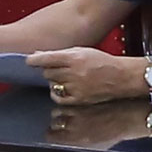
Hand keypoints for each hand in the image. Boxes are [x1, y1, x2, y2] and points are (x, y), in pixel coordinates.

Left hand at [27, 47, 146, 105]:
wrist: (122, 77)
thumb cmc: (103, 62)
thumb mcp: (83, 51)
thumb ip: (61, 54)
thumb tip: (39, 56)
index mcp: (75, 57)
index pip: (47, 59)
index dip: (34, 60)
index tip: (29, 61)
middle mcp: (74, 72)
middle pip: (47, 72)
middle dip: (49, 70)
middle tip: (58, 69)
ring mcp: (76, 87)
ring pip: (52, 84)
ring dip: (54, 81)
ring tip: (65, 78)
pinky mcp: (78, 99)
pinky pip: (58, 97)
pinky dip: (57, 93)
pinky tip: (62, 89)